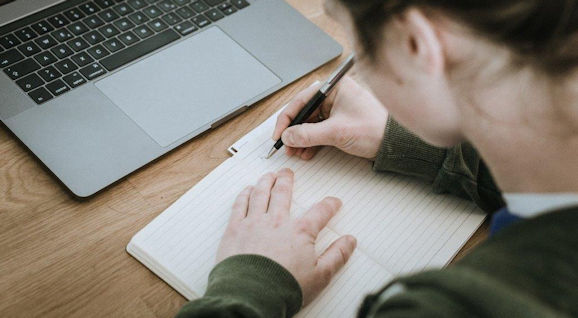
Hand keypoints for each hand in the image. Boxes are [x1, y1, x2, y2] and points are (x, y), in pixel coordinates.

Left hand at [216, 169, 356, 305]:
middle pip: (283, 193)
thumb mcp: (320, 276)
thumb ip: (337, 255)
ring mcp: (254, 223)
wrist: (251, 295)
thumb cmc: (284, 287)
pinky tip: (247, 190)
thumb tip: (350, 241)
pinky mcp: (235, 229)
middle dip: (287, 180)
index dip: (329, 205)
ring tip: (268, 175)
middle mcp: (277, 221)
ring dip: (266, 182)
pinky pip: (240, 205)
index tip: (334, 202)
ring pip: (261, 194)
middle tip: (287, 172)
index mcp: (300, 232)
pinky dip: (244, 194)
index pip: (320, 212)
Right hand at [273, 76, 388, 159]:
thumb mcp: (336, 132)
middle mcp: (334, 96)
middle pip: (304, 112)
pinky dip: (311, 142)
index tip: (279, 135)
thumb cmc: (374, 128)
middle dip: (294, 131)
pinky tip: (307, 152)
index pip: (301, 101)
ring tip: (296, 152)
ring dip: (301, 139)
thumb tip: (288, 136)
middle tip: (286, 146)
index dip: (286, 119)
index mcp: (334, 88)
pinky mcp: (340, 122)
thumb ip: (308, 134)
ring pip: (310, 123)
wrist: (395, 143)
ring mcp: (337, 109)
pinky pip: (319, 130)